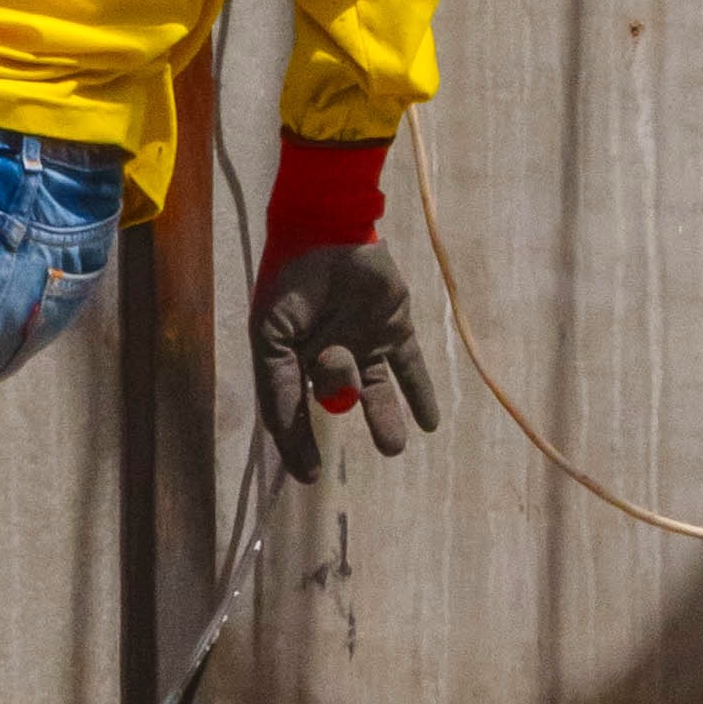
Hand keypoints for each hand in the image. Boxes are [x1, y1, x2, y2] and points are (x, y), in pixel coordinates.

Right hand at [252, 133, 441, 477]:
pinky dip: (421, 394)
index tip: (309, 475)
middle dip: (348, 415)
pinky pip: (409, 367)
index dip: (297, 443)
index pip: (292, 409)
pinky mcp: (394, 328)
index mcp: (290, 356)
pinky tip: (430, 422)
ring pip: (377, 392)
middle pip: (338, 399)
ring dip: (386, 420)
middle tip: (359, 425)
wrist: (328, 228)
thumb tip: (287, 434)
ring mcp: (362, 342)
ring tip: (393, 446)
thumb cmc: (291, 279)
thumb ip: (280, 384)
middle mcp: (327, 354)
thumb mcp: (272, 334)